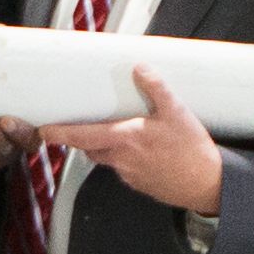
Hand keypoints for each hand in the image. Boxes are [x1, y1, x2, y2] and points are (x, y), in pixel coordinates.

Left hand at [40, 67, 224, 217]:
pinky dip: (125, 160)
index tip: (45, 130)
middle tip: (83, 126)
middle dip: (84, 139)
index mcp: (126, 139)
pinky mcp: (141, 184)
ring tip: (120, 134)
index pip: (82, 136)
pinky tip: (144, 151)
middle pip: (91, 149)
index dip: (61, 133)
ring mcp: (130, 175)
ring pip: (108, 160)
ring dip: (106, 148)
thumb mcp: (177, 112)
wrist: (207, 184)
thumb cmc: (192, 151)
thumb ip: (157, 89)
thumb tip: (140, 69)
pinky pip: (124, 170)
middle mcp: (122, 160)